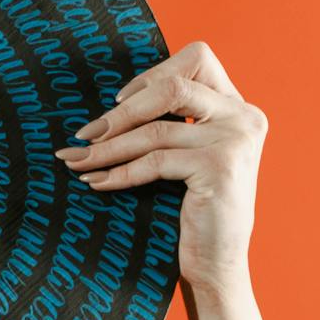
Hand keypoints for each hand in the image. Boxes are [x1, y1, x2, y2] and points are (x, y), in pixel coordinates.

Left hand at [53, 40, 265, 293]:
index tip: (117, 101)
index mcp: (237, 106)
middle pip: (172, 87)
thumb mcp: (186, 155)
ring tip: (76, 161)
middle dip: (120, 113)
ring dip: (107, 148)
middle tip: (84, 135)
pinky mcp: (220, 168)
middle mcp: (243, 116)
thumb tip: (107, 106)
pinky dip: (119, 172)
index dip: (152, 73)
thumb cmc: (192, 208)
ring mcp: (235, 141)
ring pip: (155, 130)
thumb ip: (170, 122)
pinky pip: (155, 161)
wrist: (216, 261)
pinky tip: (96, 182)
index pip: (197, 58)